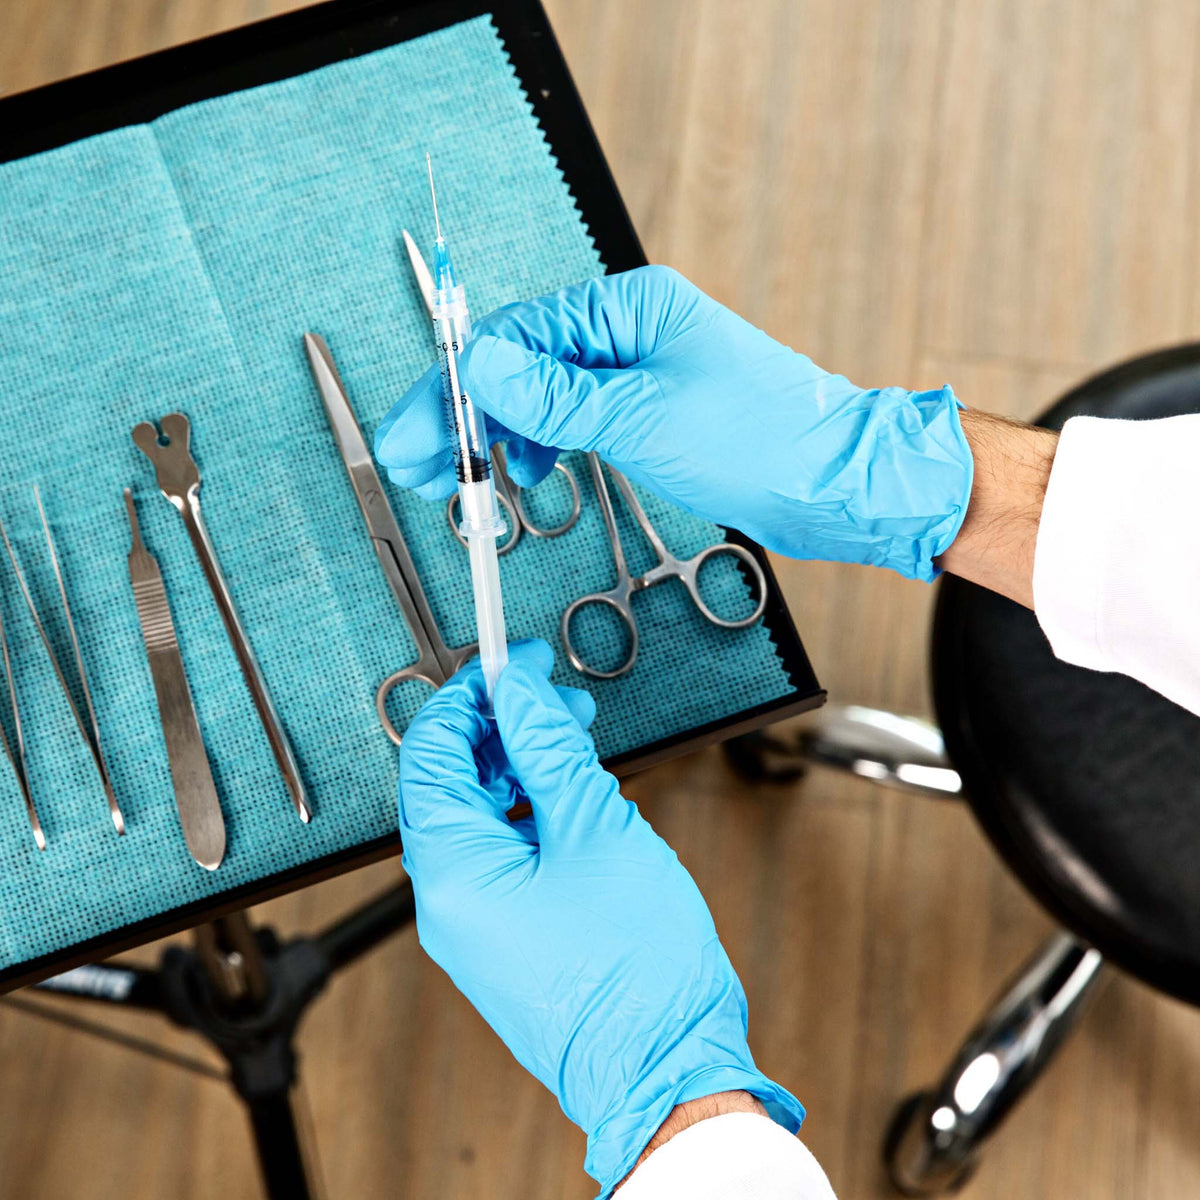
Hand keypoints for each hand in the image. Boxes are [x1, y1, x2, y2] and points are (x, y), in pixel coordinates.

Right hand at [376, 265, 973, 581]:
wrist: (839, 485)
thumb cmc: (765, 440)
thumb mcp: (643, 419)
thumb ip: (554, 396)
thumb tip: (480, 366)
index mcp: (630, 310)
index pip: (516, 337)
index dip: (457, 388)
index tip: (416, 432)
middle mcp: (632, 332)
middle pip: (522, 365)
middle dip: (467, 416)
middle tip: (420, 464)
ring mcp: (641, 373)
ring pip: (544, 395)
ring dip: (501, 435)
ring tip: (469, 480)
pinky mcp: (652, 412)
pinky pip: (576, 420)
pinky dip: (545, 446)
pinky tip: (531, 471)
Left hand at [398, 639, 803, 1194]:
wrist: (666, 1070)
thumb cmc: (637, 971)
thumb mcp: (595, 829)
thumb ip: (548, 747)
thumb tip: (520, 690)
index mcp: (453, 871)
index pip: (433, 752)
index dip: (472, 695)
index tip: (514, 663)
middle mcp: (448, 900)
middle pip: (452, 780)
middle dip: (501, 726)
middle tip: (554, 695)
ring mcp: (474, 922)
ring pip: (479, 814)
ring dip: (521, 765)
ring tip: (575, 738)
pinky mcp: (505, 935)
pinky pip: (501, 852)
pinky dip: (531, 810)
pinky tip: (574, 791)